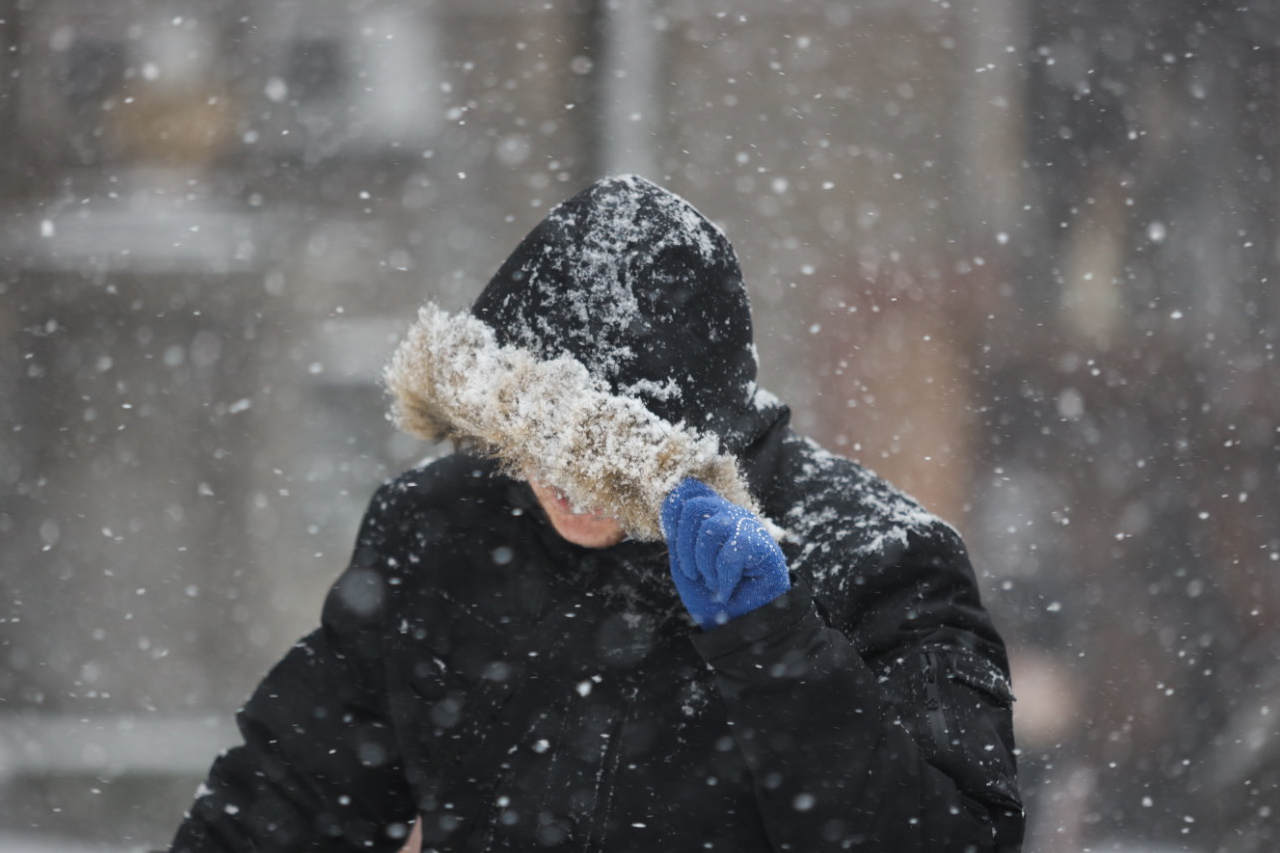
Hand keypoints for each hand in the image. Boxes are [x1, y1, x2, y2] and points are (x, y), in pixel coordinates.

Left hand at [660, 478, 789, 628]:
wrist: (738, 624)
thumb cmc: (711, 595)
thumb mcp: (684, 564)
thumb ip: (676, 537)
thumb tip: (669, 508)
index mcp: (711, 515)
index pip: (689, 490)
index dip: (672, 512)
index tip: (671, 540)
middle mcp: (729, 514)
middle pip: (693, 506)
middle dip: (684, 547)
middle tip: (693, 574)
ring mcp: (747, 527)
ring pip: (710, 528)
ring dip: (704, 565)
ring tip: (712, 583)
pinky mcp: (763, 545)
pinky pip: (731, 553)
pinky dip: (723, 579)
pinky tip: (727, 589)